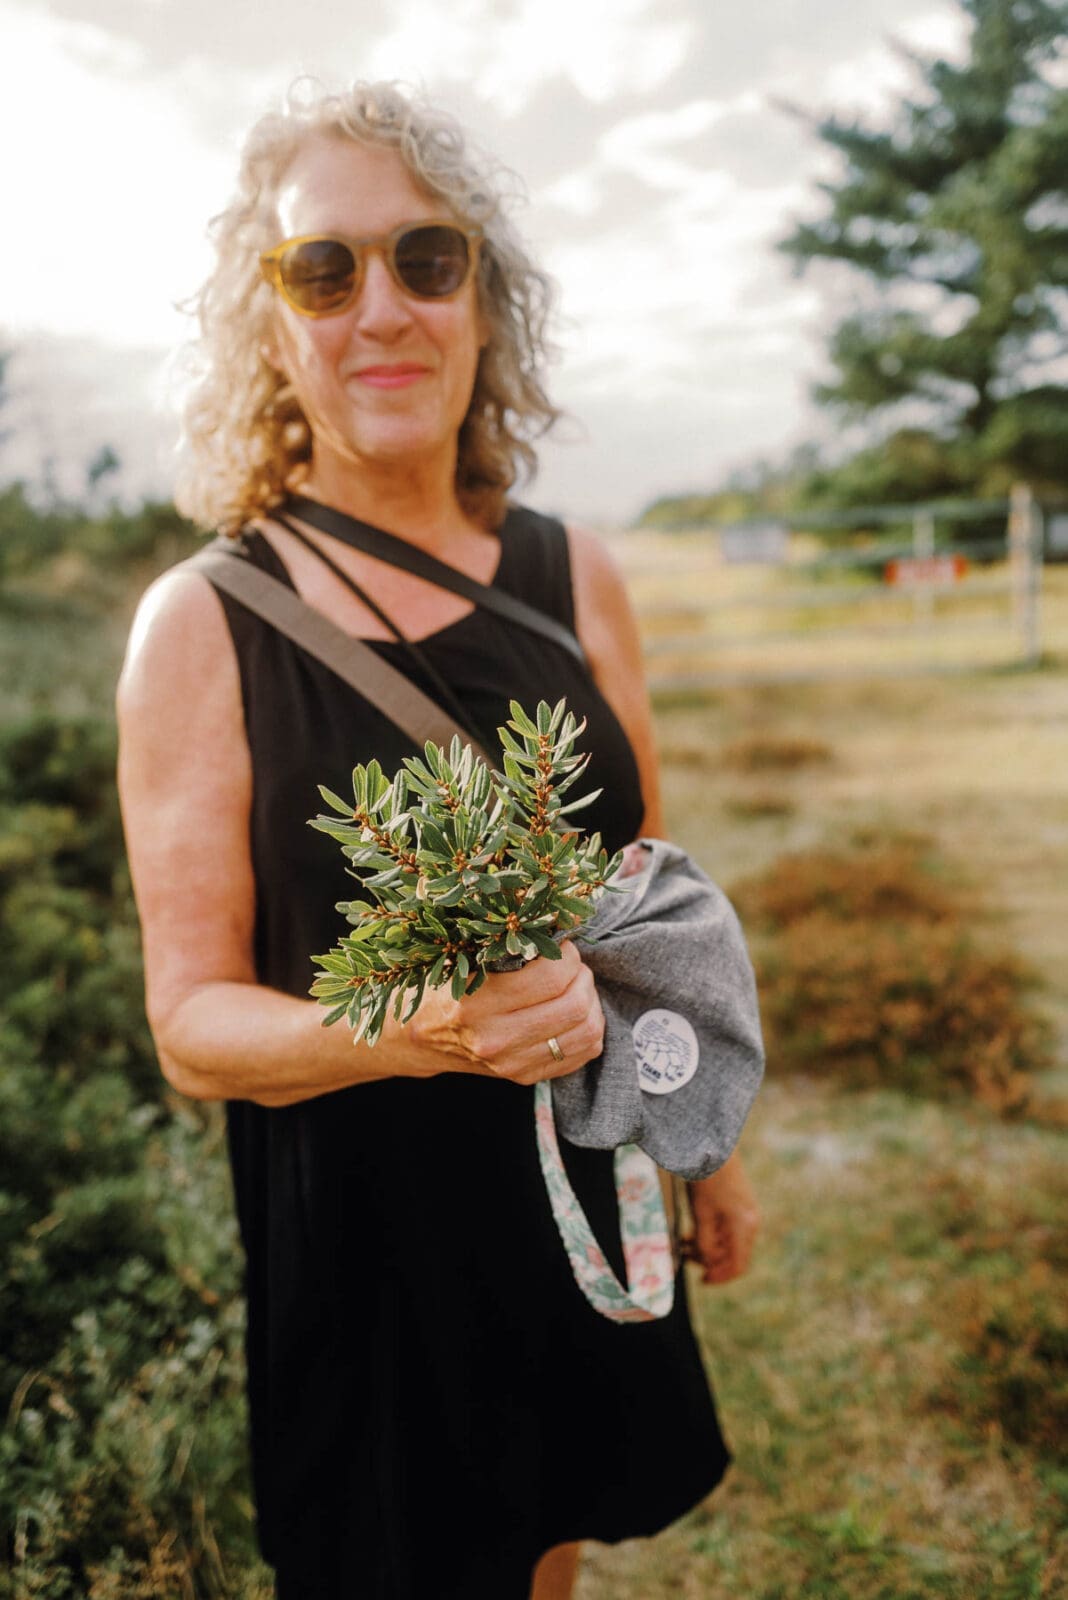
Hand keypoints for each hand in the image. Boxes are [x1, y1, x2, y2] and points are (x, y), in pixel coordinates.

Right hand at [396, 940, 603, 1085]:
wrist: (420, 1037)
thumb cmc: (444, 985)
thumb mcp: (465, 956)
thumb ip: (509, 938)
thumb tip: (563, 912)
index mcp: (475, 1004)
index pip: (550, 976)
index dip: (566, 954)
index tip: (559, 945)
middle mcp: (495, 1039)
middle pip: (574, 1005)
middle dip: (582, 976)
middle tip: (571, 965)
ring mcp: (512, 1063)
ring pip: (587, 1031)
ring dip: (590, 1001)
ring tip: (575, 986)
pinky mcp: (526, 1076)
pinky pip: (585, 1052)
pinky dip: (589, 1027)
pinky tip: (572, 1012)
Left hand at [684, 1152, 759, 1285]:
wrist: (712, 1147)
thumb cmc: (705, 1181)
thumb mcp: (701, 1215)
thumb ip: (705, 1243)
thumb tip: (707, 1264)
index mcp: (744, 1226)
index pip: (738, 1265)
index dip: (720, 1277)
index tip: (702, 1279)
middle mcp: (750, 1221)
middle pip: (734, 1255)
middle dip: (710, 1260)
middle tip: (685, 1256)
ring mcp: (747, 1213)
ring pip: (730, 1243)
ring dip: (708, 1247)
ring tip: (684, 1243)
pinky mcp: (740, 1205)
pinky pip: (729, 1230)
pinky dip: (713, 1235)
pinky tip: (692, 1231)